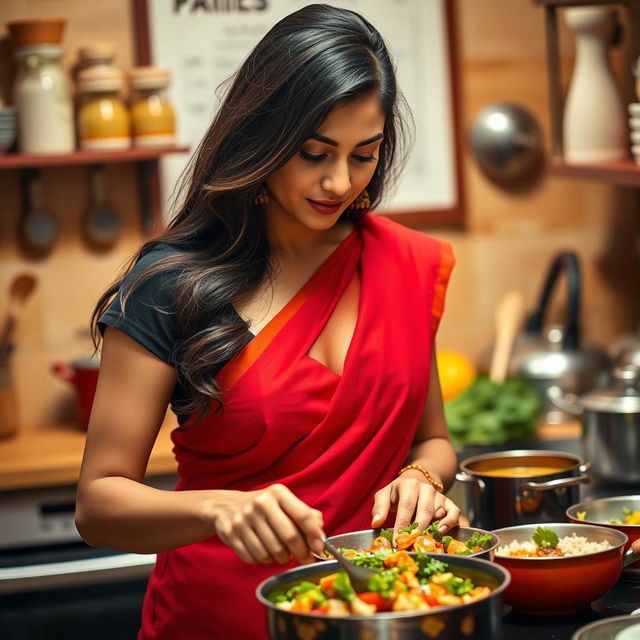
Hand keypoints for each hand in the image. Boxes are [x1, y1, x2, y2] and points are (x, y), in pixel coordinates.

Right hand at [202, 484, 324, 564]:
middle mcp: (261, 503)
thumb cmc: (262, 506)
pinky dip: (264, 560)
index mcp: (277, 493)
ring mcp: (244, 519)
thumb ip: (304, 514)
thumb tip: (320, 530)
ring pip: (272, 552)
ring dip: (282, 558)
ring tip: (283, 554)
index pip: (303, 515)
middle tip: (305, 558)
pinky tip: (265, 552)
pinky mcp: (232, 534)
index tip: (319, 548)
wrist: (225, 506)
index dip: (314, 535)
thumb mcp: (282, 502)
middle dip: (301, 553)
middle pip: (289, 537)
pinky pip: (255, 558)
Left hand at [370, 471, 459, 539]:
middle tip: (410, 545)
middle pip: (424, 512)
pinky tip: (442, 531)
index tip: (397, 541)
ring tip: (423, 542)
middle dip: (417, 530)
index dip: (402, 526)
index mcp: (408, 485)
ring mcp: (438, 495)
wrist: (414, 482)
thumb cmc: (397, 493)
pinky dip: (450, 522)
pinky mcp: (448, 502)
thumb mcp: (384, 496)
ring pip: (438, 513)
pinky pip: (454, 512)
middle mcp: (425, 488)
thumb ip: (379, 508)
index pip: (406, 507)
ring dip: (431, 529)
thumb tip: (376, 523)